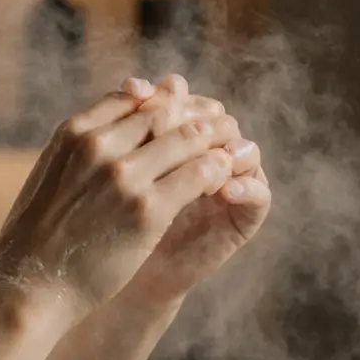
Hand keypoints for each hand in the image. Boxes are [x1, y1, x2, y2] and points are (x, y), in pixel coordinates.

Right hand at [0, 82, 233, 325]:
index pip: (130, 98)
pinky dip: (216, 173)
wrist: (30, 283)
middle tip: (216, 129)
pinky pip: (199, 176)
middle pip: (163, 113)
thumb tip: (109, 130)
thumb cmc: (37, 234)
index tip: (178, 115)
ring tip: (226, 152)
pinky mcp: (148, 210)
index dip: (161, 103)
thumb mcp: (51, 172)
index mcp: (72, 133)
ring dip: (212, 143)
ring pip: (188, 139)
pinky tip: (223, 182)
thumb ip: (81, 147)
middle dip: (192, 119)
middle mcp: (98, 146)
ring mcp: (124, 177)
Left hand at [120, 76, 272, 303]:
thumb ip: (122, 130)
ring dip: (228, 146)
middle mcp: (200, 157)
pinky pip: (259, 194)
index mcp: (170, 139)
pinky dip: (247, 186)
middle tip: (178, 118)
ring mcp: (223, 184)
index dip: (165, 95)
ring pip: (243, 149)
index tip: (139, 91)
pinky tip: (224, 187)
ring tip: (210, 152)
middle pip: (214, 121)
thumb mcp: (106, 170)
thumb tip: (137, 82)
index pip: (181, 102)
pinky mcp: (239, 217)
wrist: (110, 277)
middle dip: (197, 117)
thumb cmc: (100, 220)